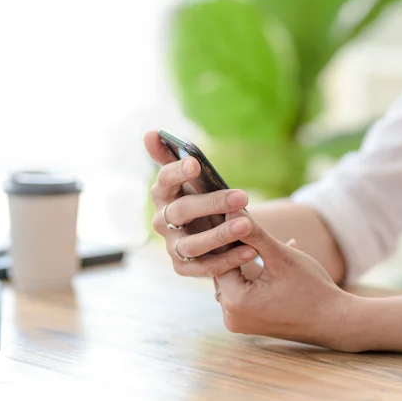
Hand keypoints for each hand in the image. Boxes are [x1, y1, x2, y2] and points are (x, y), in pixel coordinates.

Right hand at [144, 130, 258, 276]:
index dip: (177, 172)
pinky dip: (228, 260)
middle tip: (242, 196)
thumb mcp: (188, 176)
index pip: (165, 180)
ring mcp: (171, 246)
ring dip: (220, 235)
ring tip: (247, 225)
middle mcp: (161, 221)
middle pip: (182, 212)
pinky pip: (205, 267)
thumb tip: (150, 133)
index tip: (196, 163)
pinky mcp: (183, 267)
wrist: (206, 231)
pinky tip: (251, 250)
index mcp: (162, 194)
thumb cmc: (197, 196)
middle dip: (212, 203)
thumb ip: (169, 154)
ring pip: (192, 244)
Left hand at [216, 215, 356, 350]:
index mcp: (235, 302)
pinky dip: (251, 275)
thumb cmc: (312, 288)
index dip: (226, 238)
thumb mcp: (282, 256)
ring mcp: (239, 323)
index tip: (229, 216)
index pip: (220, 260)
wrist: (336, 322)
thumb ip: (253, 234)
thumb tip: (229, 211)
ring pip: (233, 281)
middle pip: (224, 272)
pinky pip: (242, 292)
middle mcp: (231, 317)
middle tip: (236, 222)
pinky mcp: (248, 324)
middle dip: (234, 248)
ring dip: (244, 261)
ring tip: (247, 234)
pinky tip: (267, 257)